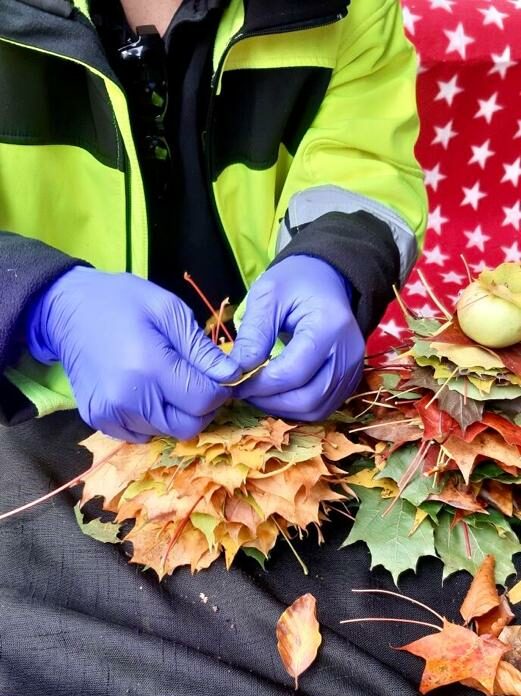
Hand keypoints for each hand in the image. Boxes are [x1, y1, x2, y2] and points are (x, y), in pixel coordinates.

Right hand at [26, 267, 240, 441]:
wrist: (67, 309)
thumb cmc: (123, 301)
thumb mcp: (169, 310)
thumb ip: (201, 349)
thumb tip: (232, 376)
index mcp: (149, 367)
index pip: (204, 401)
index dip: (220, 390)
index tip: (218, 374)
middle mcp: (128, 399)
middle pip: (188, 426)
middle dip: (202, 407)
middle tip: (196, 380)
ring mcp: (110, 414)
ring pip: (167, 432)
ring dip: (177, 412)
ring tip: (167, 380)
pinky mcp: (99, 420)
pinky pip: (142, 434)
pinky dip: (153, 418)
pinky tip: (147, 391)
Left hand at [231, 256, 363, 419]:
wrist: (327, 278)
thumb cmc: (295, 282)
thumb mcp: (267, 296)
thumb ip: (253, 334)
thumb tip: (236, 372)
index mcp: (330, 326)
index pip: (293, 373)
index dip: (260, 385)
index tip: (234, 382)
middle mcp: (349, 353)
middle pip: (308, 398)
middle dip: (269, 401)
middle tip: (244, 390)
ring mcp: (353, 370)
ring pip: (316, 409)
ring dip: (282, 408)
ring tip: (258, 391)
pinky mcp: (350, 380)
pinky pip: (322, 407)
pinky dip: (296, 407)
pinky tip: (276, 392)